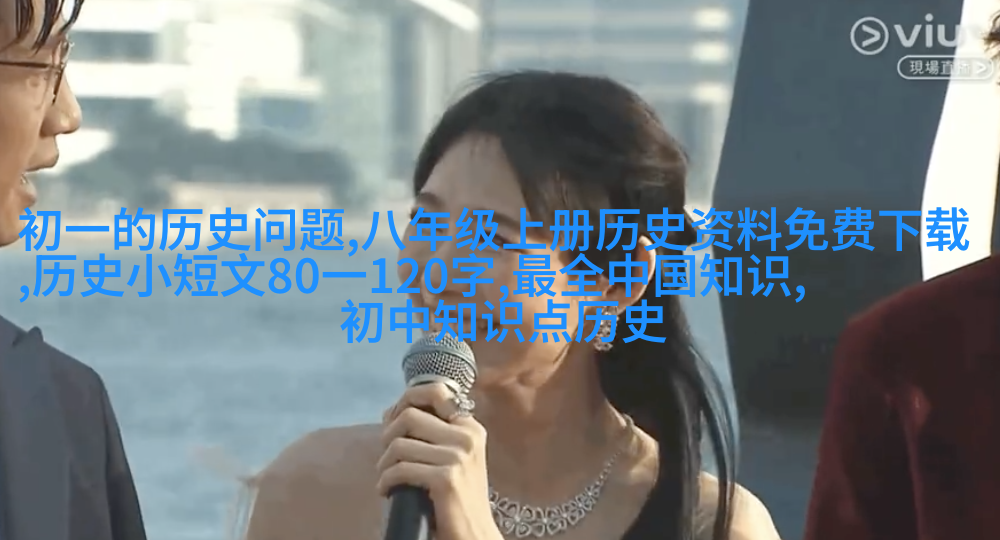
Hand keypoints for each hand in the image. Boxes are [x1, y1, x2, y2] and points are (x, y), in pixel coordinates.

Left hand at [377, 383, 501, 539]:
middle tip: (386, 456)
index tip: (393, 421)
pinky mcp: (445, 479)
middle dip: (388, 435)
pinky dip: (385, 481)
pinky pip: (399, 469)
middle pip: (410, 415)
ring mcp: (458, 457)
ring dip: (384, 463)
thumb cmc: (459, 499)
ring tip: (387, 477)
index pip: (435, 391)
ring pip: (400, 444)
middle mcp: (467, 437)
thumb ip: (430, 433)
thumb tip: (392, 410)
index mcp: (471, 428)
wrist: (475, 535)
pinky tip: (387, 491)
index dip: (406, 400)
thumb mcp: (453, 459)